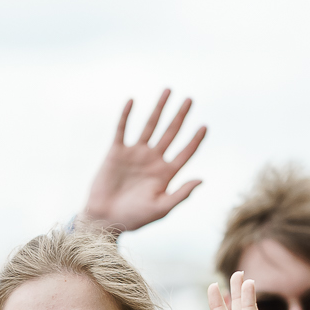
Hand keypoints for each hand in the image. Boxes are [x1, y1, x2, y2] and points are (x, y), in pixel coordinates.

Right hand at [79, 91, 206, 232]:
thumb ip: (181, 194)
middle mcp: (153, 160)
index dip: (195, 140)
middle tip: (190, 99)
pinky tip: (132, 100)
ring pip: (150, 126)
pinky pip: (122, 129)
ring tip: (168, 91)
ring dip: (159, 109)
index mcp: (166, 173)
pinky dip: (126, 115)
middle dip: (180, 116)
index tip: (204, 126)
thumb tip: (201, 179)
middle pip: (171, 133)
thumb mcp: (161, 208)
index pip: (185, 152)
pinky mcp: (117, 152)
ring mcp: (135, 154)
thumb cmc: (134, 218)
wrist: (105, 218)